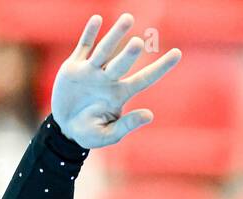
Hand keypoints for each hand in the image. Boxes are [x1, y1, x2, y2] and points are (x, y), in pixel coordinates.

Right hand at [50, 12, 181, 149]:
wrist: (64, 128)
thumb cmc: (89, 133)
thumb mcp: (108, 134)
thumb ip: (127, 125)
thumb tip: (149, 115)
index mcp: (119, 95)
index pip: (145, 79)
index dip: (161, 67)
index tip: (178, 54)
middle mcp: (108, 79)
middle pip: (122, 63)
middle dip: (129, 53)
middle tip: (138, 43)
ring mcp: (91, 71)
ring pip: (105, 50)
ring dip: (115, 35)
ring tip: (128, 19)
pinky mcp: (74, 67)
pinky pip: (84, 46)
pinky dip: (90, 34)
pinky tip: (97, 20)